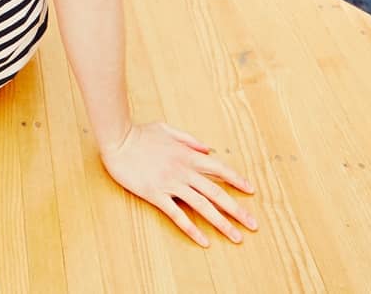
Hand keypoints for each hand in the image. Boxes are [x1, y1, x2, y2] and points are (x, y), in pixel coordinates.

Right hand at [99, 121, 258, 246]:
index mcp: (188, 155)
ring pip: (202, 206)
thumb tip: (207, 148)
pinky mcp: (156, 194)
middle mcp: (184, 171)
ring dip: (221, 223)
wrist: (118, 139)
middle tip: (253, 225)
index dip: (237, 180)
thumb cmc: (140, 133)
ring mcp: (171, 184)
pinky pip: (177, 215)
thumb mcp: (167, 129)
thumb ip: (188, 139)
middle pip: (216, 193)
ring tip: (236, 237)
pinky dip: (192, 229)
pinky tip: (204, 241)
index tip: (251, 190)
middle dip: (237, 210)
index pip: (220, 169)